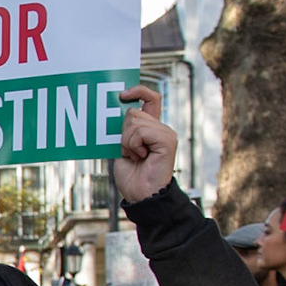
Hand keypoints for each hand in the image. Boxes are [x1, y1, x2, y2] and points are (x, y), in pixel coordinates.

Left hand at [112, 85, 175, 203]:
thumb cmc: (131, 174)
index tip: (122, 94)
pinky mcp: (167, 140)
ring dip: (127, 142)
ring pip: (135, 121)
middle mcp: (161, 127)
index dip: (138, 91)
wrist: (141, 194)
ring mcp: (166, 133)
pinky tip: (141, 157)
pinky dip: (134, 145)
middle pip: (133, 112)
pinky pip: (141, 131)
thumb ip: (123, 129)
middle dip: (123, 133)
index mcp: (151, 127)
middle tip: (130, 152)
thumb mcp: (122, 147)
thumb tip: (118, 109)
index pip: (150, 99)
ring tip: (136, 156)